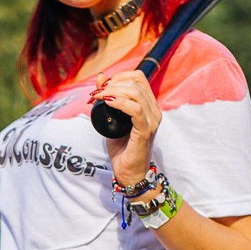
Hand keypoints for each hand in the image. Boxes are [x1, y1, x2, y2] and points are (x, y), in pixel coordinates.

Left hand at [93, 67, 161, 189]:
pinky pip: (136, 110)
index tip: (102, 86)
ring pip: (135, 93)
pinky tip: (107, 103)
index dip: (118, 76)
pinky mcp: (146, 131)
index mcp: (149, 105)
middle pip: (135, 82)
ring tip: (98, 98)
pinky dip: (119, 103)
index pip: (138, 77)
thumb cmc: (122, 147)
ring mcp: (152, 120)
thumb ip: (108, 98)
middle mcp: (154, 110)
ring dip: (112, 91)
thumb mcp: (111, 118)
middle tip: (96, 94)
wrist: (129, 173)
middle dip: (112, 84)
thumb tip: (101, 76)